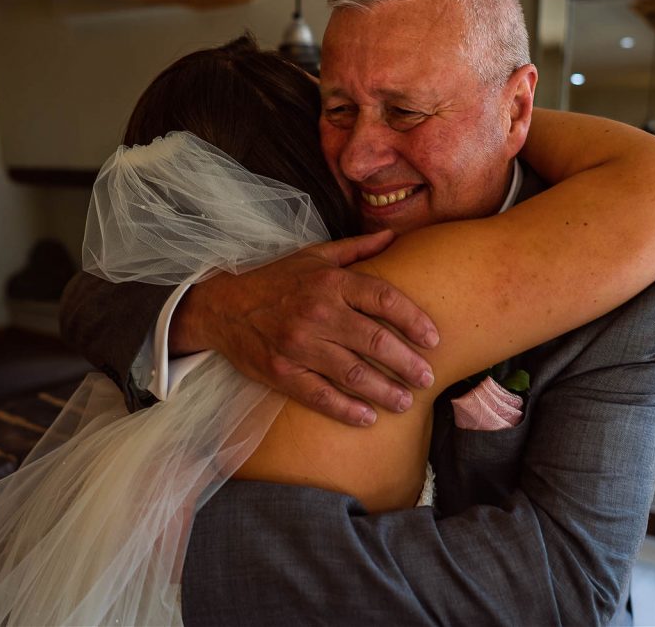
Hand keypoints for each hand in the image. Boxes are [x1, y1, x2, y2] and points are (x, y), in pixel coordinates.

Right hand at [171, 230, 438, 425]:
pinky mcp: (282, 373)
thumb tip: (395, 236)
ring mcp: (299, 345)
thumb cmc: (275, 280)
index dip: (413, 320)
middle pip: (375, 340)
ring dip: (385, 391)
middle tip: (428, 378)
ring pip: (353, 373)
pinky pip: (321, 395)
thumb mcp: (314, 256)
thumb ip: (357, 249)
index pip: (384, 298)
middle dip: (407, 363)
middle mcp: (317, 312)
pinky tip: (368, 418)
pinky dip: (347, 409)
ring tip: (406, 401)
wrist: (220, 307)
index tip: (434, 339)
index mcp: (330, 281)